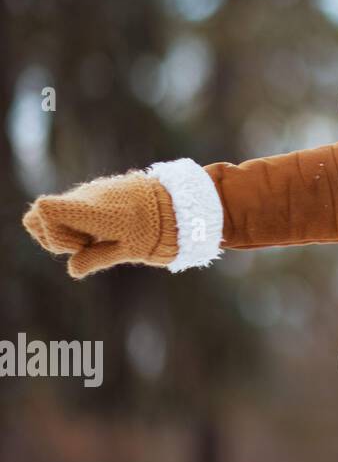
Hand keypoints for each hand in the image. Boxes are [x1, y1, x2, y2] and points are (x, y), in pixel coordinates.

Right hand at [22, 171, 178, 278]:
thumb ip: (98, 258)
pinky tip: (101, 230)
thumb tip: (74, 269)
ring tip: (95, 237)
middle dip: (53, 236)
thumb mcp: (129, 250)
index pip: (44, 208)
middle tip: (88, 244)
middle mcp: (84, 197)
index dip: (53, 233)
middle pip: (38, 216)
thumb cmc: (155, 229)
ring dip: (64, 230)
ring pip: (52, 213)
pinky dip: (76, 224)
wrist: (175, 203)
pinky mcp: (93, 193)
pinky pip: (69, 209)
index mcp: (91, 210)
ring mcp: (87, 192)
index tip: (82, 244)